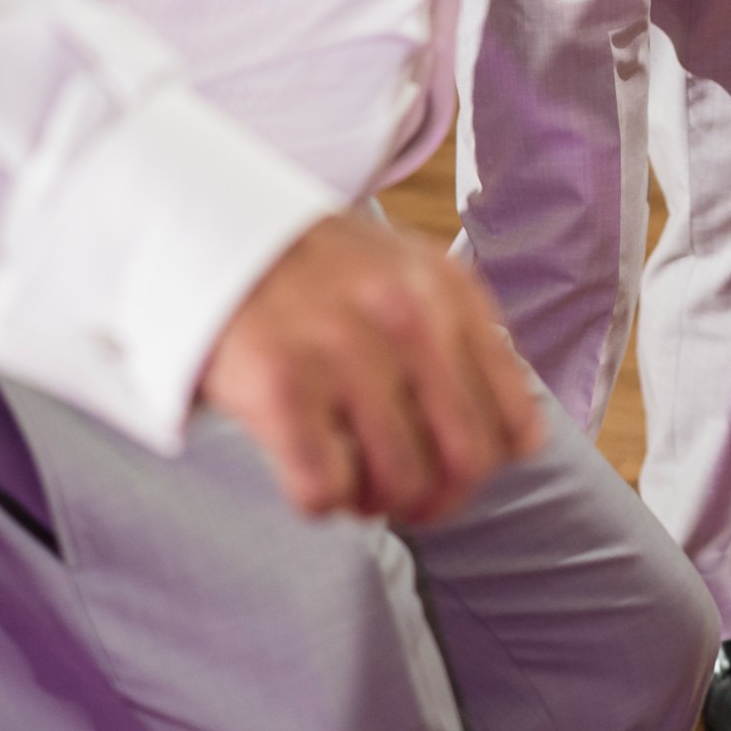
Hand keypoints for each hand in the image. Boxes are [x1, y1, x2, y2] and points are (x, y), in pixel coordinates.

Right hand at [198, 212, 549, 525]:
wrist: (215, 227)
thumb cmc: (318, 272)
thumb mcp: (409, 276)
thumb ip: (463, 341)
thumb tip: (511, 437)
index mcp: (451, 293)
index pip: (515, 427)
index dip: (486, 469)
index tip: (448, 471)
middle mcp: (407, 315)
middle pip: (466, 465)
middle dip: (436, 501)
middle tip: (401, 497)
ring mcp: (344, 348)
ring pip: (400, 485)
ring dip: (374, 503)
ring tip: (350, 479)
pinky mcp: (280, 383)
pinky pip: (326, 491)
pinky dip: (320, 500)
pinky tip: (307, 467)